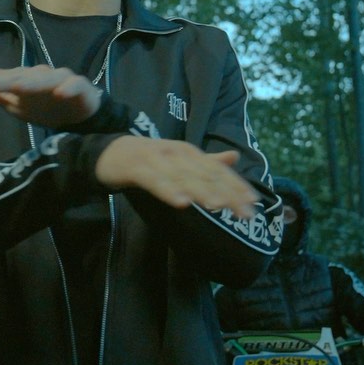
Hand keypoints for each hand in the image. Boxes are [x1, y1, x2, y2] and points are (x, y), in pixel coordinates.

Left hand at [0, 65, 101, 126]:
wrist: (81, 113)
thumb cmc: (44, 106)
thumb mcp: (15, 103)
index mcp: (24, 79)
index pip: (3, 78)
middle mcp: (40, 76)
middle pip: (19, 77)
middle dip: (0, 80)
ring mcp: (61, 80)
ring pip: (45, 80)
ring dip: (33, 82)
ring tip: (18, 86)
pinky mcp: (80, 87)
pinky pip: (74, 87)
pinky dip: (68, 89)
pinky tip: (60, 93)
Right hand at [95, 135, 258, 217]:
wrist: (109, 151)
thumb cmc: (149, 159)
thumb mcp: (179, 159)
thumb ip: (207, 161)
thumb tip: (235, 158)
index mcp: (188, 152)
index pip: (217, 170)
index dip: (236, 185)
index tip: (254, 203)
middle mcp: (176, 153)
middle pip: (205, 175)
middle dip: (227, 193)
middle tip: (246, 213)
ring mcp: (157, 159)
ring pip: (183, 178)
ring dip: (201, 191)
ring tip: (218, 206)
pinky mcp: (137, 168)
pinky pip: (155, 181)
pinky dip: (168, 191)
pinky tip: (181, 203)